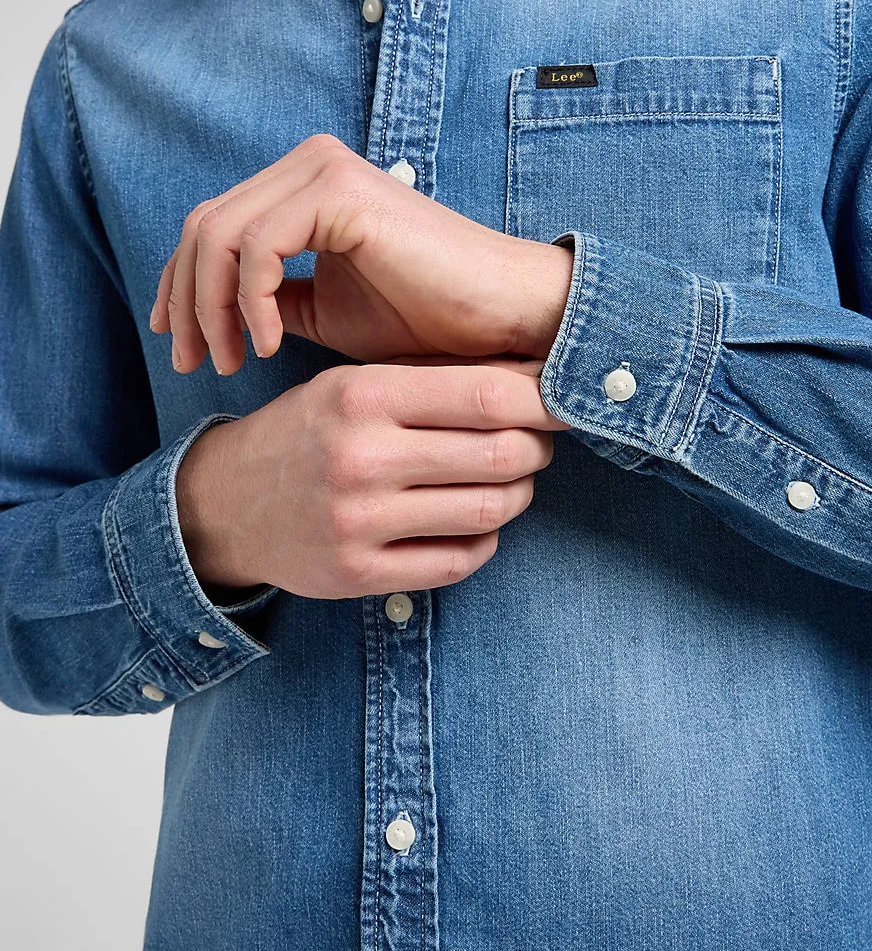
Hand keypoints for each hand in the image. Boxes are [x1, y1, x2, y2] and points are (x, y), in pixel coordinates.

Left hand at [148, 134, 574, 374]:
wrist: (499, 317)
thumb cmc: (427, 320)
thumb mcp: (327, 313)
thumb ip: (275, 300)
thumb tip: (220, 315)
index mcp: (304, 187)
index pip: (213, 226)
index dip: (183, 287)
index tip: (184, 347)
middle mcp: (310, 165)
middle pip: (203, 226)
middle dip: (185, 301)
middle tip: (192, 362)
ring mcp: (323, 171)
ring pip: (218, 233)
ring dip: (211, 306)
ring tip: (231, 360)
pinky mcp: (338, 192)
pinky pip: (257, 246)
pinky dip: (250, 301)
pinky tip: (269, 343)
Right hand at [175, 360, 570, 599]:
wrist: (226, 503)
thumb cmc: (308, 431)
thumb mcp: (353, 384)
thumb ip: (432, 381)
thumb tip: (532, 375)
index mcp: (362, 393)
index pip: (487, 394)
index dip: (544, 398)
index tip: (567, 398)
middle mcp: (360, 457)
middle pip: (500, 453)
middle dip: (537, 447)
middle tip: (539, 442)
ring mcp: (358, 522)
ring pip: (488, 510)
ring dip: (518, 494)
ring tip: (512, 480)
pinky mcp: (358, 575)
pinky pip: (458, 561)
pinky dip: (484, 541)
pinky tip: (475, 522)